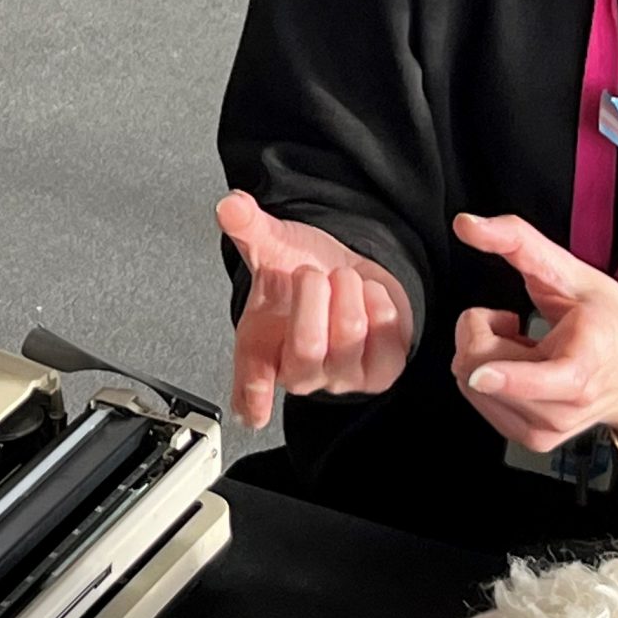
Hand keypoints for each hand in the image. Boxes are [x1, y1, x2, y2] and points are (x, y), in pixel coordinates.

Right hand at [219, 191, 413, 428]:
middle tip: (312, 273)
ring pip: (350, 334)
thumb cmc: (303, 273)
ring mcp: (342, 376)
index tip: (254, 410)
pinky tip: (368, 294)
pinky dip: (380, 302)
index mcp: (262, 349)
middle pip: (307, 345)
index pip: (253, 381)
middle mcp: (301, 372)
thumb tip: (231, 207)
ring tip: (342, 279)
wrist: (347, 276)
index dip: (252, 395)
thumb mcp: (272, 246)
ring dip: (349, 290)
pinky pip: (386, 336)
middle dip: (313, 294)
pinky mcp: (382, 371)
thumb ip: (248, 226)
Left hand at [448, 212, 617, 454]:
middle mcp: (563, 407)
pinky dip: (489, 376)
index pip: (533, 380)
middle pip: (478, 368)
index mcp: (582, 367)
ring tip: (528, 345)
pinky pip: (478, 400)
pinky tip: (524, 367)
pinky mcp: (532, 440)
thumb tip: (466, 224)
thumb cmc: (615, 323)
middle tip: (516, 322)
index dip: (503, 373)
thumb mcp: (574, 273)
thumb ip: (518, 242)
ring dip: (486, 354)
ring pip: (471, 384)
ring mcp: (547, 429)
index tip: (484, 372)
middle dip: (481, 331)